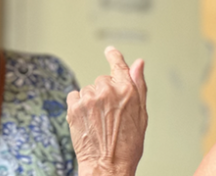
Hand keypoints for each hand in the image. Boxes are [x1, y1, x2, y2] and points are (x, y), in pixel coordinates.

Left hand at [66, 46, 147, 175]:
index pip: (118, 65)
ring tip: (99, 122)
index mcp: (127, 90)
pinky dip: (78, 105)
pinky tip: (86, 120)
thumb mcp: (141, 115)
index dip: (114, 56)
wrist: (108, 165)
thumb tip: (138, 63)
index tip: (110, 51)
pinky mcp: (74, 106)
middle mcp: (107, 91)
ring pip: (88, 89)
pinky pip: (74, 96)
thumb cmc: (128, 146)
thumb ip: (139, 85)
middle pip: (102, 80)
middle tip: (110, 115)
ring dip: (91, 101)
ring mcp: (89, 98)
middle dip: (105, 93)